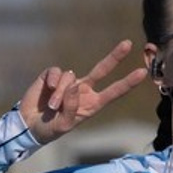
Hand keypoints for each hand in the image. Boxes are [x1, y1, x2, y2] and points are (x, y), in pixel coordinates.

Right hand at [19, 40, 148, 144]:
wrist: (29, 124)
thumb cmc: (50, 129)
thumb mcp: (64, 124)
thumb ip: (72, 107)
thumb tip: (74, 84)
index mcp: (93, 104)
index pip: (114, 92)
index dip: (128, 82)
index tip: (142, 72)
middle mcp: (84, 90)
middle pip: (102, 70)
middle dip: (115, 57)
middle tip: (128, 44)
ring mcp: (69, 82)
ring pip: (70, 77)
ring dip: (60, 93)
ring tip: (52, 107)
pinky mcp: (52, 76)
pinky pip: (56, 72)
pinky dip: (52, 82)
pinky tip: (47, 91)